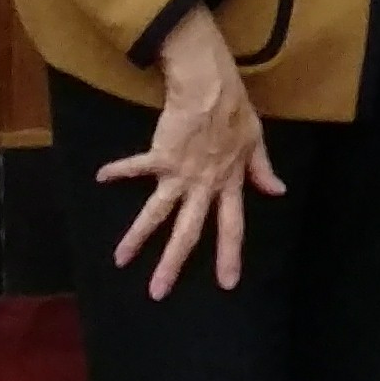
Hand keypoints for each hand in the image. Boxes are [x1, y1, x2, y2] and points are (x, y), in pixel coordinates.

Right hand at [102, 6, 286, 297]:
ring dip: (137, 236)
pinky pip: (137, 167)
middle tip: (158, 292)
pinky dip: (119, 170)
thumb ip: (262, 170)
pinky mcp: (160, 156)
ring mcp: (180, 174)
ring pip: (157, 213)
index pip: (232, 227)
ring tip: (119, 259)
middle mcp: (203, 186)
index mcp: (228, 184)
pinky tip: (101, 177)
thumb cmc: (236, 112)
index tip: (227, 283)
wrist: (213, 88)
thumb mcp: (257, 143)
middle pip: (188, 232)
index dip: (230, 255)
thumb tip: (278, 191)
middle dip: (173, 264)